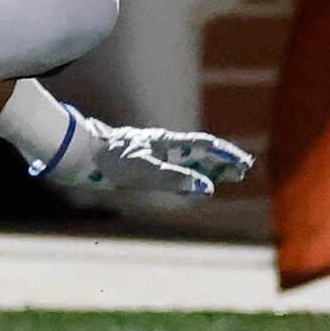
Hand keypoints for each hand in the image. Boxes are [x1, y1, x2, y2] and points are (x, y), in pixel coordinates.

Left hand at [43, 113, 253, 198]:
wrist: (85, 156)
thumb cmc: (114, 162)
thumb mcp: (146, 171)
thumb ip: (176, 178)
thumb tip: (205, 188)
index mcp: (169, 142)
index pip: (205, 146)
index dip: (226, 155)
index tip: (243, 163)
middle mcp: (166, 145)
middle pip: (202, 151)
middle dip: (223, 160)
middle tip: (244, 169)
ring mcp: (157, 152)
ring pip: (191, 158)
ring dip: (211, 166)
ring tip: (229, 175)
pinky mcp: (147, 162)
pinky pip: (177, 166)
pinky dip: (193, 172)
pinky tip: (196, 178)